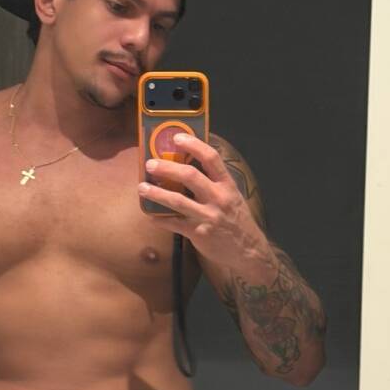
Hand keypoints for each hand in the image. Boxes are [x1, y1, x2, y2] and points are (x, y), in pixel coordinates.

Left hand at [138, 133, 263, 267]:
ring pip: (177, 200)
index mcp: (227, 185)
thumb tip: (188, 167)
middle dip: (167, 168)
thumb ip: (214, 184)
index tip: (177, 138)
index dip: (194, 145)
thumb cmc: (237, 221)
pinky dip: (159, 219)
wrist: (248, 251)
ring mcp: (208, 216)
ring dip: (156, 193)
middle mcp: (218, 198)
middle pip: (190, 176)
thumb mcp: (232, 197)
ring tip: (142, 188)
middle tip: (150, 164)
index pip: (211, 158)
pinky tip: (150, 215)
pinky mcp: (199, 234)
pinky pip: (174, 224)